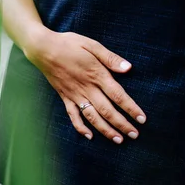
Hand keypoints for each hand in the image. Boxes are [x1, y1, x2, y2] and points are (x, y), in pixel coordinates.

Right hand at [23, 27, 146, 143]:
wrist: (43, 48)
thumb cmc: (69, 44)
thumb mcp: (92, 45)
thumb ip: (110, 58)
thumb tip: (128, 68)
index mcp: (96, 74)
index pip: (118, 95)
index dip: (131, 108)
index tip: (142, 119)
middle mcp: (87, 88)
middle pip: (107, 111)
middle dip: (122, 124)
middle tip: (134, 135)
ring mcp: (75, 95)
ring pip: (92, 117)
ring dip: (106, 130)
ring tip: (118, 140)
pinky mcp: (65, 97)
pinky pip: (73, 116)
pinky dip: (80, 127)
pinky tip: (90, 136)